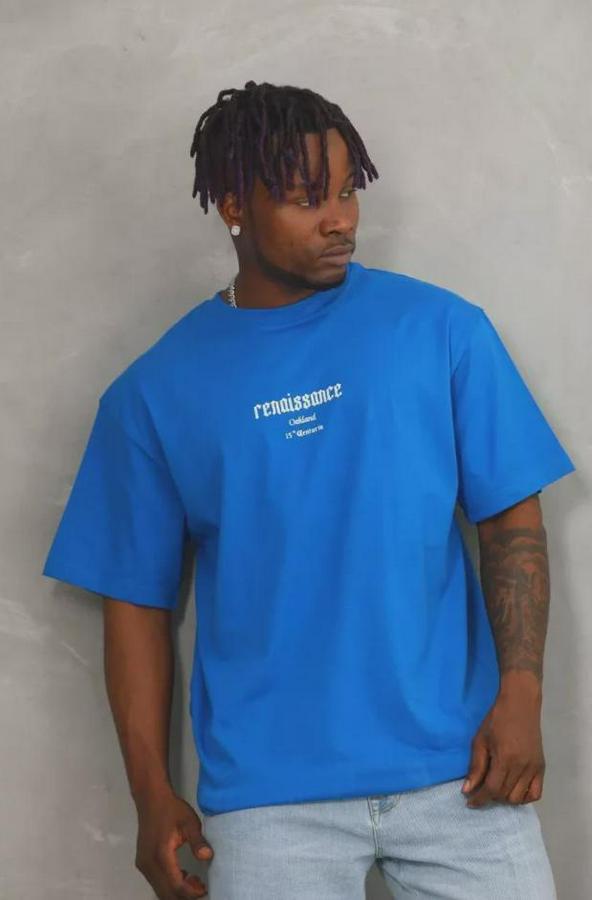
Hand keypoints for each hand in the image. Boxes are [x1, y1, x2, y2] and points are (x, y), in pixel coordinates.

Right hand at [134, 785, 212, 897]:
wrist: (151, 799)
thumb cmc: (172, 809)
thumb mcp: (190, 822)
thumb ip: (198, 841)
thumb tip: (208, 857)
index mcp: (161, 855)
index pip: (176, 885)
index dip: (191, 892)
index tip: (205, 889)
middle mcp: (148, 864)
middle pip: (166, 893)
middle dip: (185, 895)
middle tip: (201, 887)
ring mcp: (143, 865)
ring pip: (160, 890)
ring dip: (177, 891)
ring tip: (194, 881)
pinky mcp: (142, 863)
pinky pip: (156, 882)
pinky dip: (169, 885)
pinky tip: (183, 875)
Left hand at [462, 684, 545, 807]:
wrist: (520, 704)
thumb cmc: (496, 719)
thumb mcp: (480, 740)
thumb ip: (475, 767)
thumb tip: (467, 789)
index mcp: (505, 759)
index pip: (492, 789)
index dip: (479, 798)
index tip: (469, 801)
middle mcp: (522, 767)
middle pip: (505, 795)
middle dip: (490, 797)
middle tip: (481, 789)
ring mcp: (534, 768)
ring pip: (519, 798)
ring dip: (505, 798)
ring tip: (496, 788)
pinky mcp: (541, 767)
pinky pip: (535, 793)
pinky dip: (524, 797)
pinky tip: (513, 790)